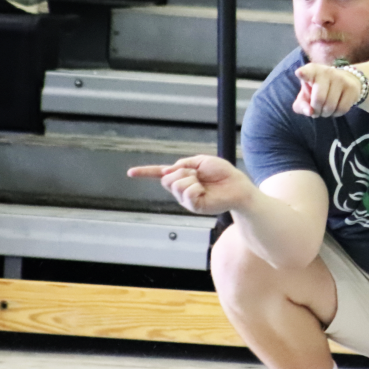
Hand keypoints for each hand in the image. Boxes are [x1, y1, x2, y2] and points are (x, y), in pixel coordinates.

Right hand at [128, 155, 251, 214]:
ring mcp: (186, 199)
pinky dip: (196, 187)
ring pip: (176, 185)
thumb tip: (168, 170)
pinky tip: (204, 190)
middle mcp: (181, 189)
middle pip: (166, 179)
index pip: (160, 174)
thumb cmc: (222, 173)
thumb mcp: (202, 161)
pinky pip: (187, 193)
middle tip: (197, 174)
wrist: (237, 186)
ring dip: (190, 179)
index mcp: (182, 177)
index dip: (145, 172)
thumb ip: (184, 163)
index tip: (130, 173)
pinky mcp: (194, 206)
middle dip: (181, 172)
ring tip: (203, 183)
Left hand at [293, 63, 363, 117]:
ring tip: (326, 109)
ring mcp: (341, 79)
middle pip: (319, 99)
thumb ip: (301, 105)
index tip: (300, 73)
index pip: (307, 72)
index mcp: (312, 70)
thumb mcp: (306, 95)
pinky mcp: (352, 88)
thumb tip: (310, 112)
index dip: (303, 73)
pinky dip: (336, 114)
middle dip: (316, 111)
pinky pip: (342, 109)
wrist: (346, 79)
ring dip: (326, 113)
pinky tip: (335, 108)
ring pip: (331, 106)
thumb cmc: (319, 89)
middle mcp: (326, 72)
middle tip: (317, 110)